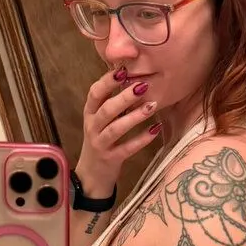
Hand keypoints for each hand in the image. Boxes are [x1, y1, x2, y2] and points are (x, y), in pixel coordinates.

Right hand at [76, 67, 162, 193]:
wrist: (91, 174)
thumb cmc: (101, 140)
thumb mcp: (100, 120)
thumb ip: (112, 102)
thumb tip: (131, 78)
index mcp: (90, 113)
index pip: (95, 93)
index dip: (107, 81)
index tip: (123, 70)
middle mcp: (92, 127)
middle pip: (107, 109)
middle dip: (125, 97)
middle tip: (143, 86)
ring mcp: (100, 144)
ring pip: (116, 128)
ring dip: (135, 117)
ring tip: (152, 106)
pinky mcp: (110, 159)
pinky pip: (127, 148)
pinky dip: (141, 139)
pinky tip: (155, 130)